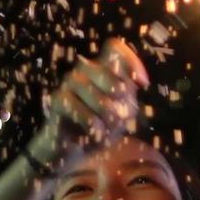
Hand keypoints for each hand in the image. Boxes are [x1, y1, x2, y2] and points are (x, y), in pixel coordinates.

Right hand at [25, 38, 149, 171]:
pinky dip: (90, 123)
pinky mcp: (57, 100)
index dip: (130, 60)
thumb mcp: (122, 112)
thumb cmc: (100, 128)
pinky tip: (95, 133)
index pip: (113, 48)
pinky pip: (76, 107)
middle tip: (121, 114)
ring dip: (104, 113)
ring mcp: (68, 83)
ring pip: (90, 90)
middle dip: (117, 95)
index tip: (142, 83)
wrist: (74, 152)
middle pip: (104, 70)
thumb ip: (129, 95)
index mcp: (101, 69)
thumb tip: (139, 82)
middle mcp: (83, 71)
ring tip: (108, 128)